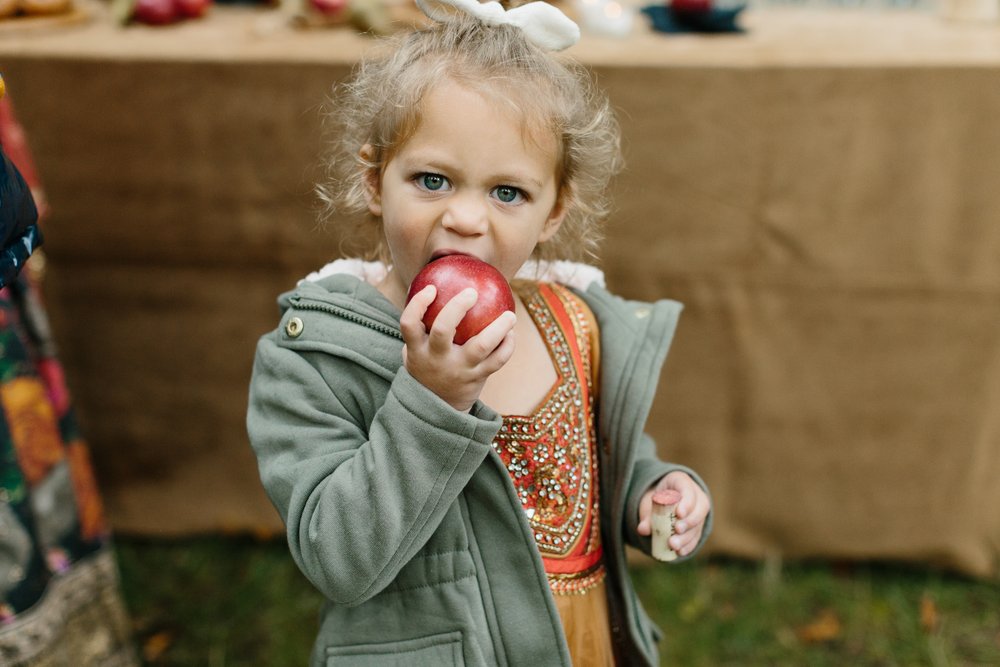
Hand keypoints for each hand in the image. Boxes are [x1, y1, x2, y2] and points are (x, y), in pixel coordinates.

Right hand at [400, 285, 515, 411]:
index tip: (432, 288)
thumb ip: (422, 325)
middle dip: (457, 308)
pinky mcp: (476, 379)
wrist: (438, 409)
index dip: (418, 304)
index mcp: (416, 350)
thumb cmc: (428, 367)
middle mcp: (436, 359)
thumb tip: (436, 283)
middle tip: (472, 292)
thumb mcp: (416, 350)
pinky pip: (497, 361)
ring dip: (498, 328)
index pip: (409, 324)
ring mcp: (457, 370)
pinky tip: (511, 334)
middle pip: (442, 330)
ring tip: (509, 315)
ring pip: (480, 346)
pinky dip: (507, 346)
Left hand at [636, 471, 710, 557]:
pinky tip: (681, 551)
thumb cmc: (657, 497)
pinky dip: (689, 545)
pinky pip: (697, 536)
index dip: (686, 502)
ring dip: (687, 537)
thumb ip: (647, 515)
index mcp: (682, 481)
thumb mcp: (650, 502)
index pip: (688, 489)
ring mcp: (699, 511)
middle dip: (689, 521)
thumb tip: (643, 529)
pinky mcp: (698, 526)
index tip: (679, 514)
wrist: (662, 500)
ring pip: (699, 524)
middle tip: (677, 530)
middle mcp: (696, 495)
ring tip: (674, 545)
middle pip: (699, 508)